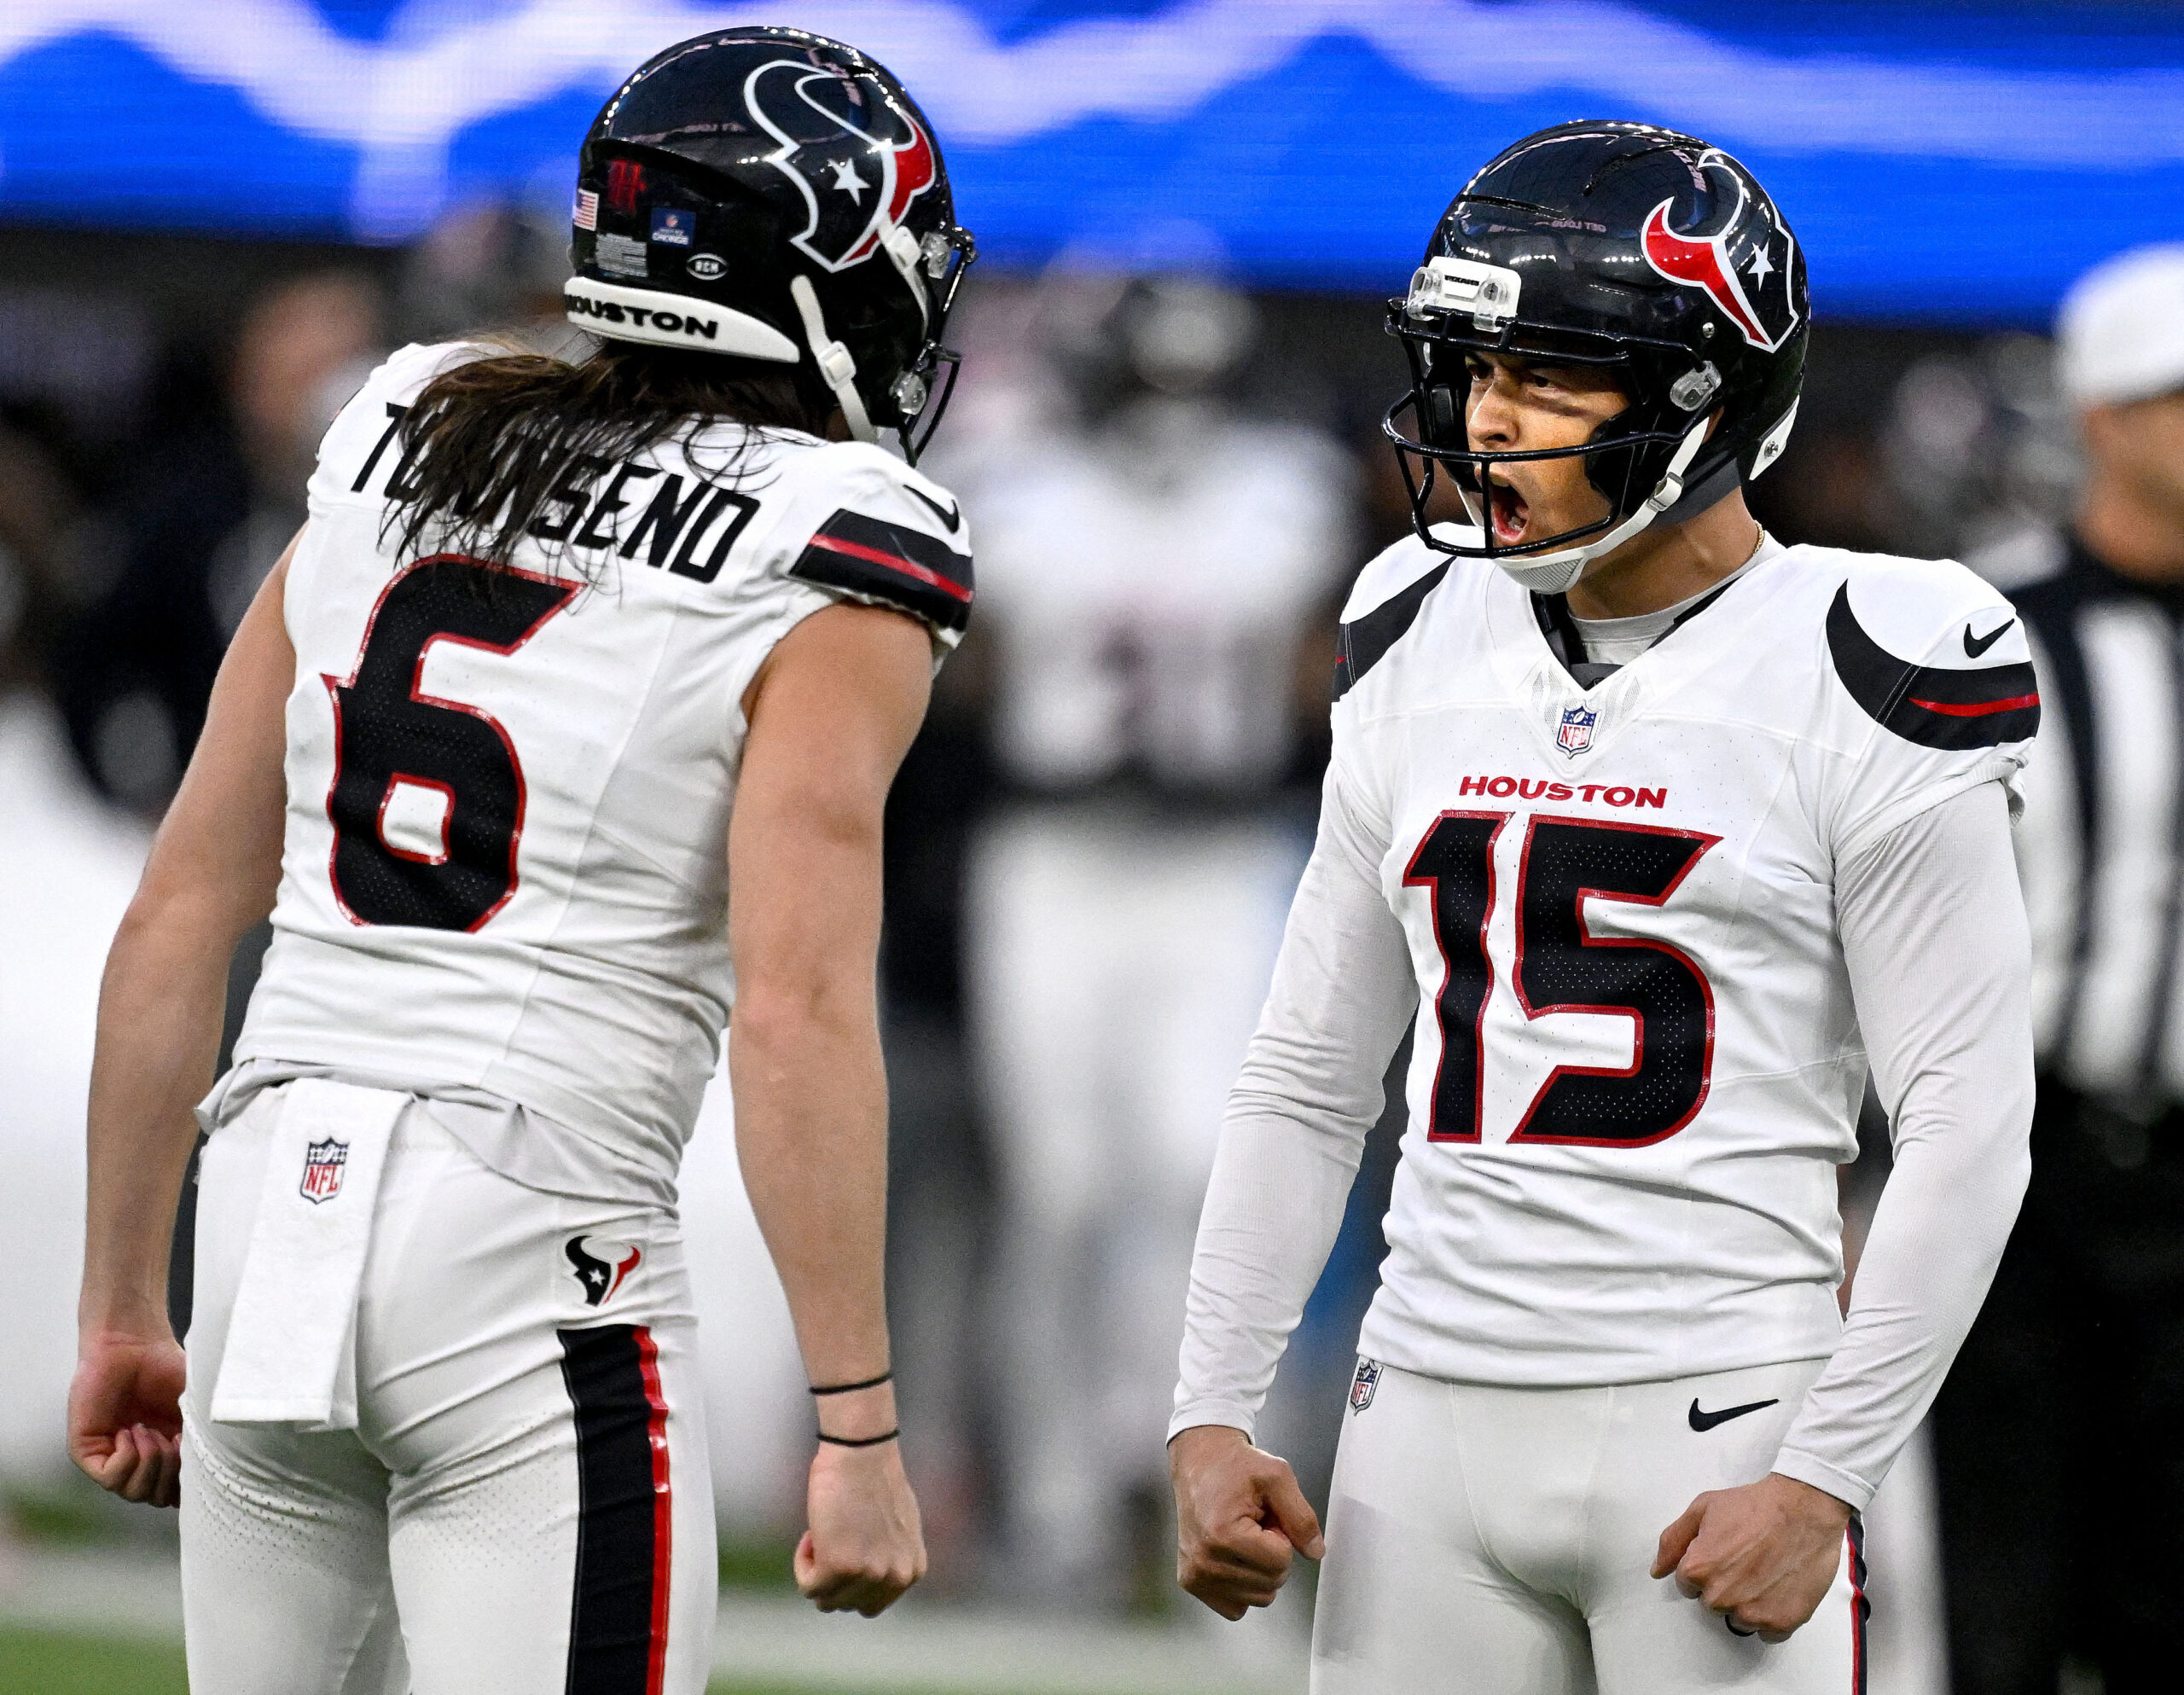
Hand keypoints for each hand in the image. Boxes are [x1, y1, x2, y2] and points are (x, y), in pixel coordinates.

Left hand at [68, 1329, 186, 1508]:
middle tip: (175, 1439)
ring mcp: (112, 1456)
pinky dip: (128, 1457)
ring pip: (134, 1492)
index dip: (189, 1483)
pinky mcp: (87, 1451)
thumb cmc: (168, 1367)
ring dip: (150, 1462)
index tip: (197, 1455)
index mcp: (167, 1453)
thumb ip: (203, 1443)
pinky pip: (110, 1477)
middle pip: (157, 1498)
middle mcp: (139, 1460)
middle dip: (171, 1472)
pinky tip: (131, 1430)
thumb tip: (210, 1477)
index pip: (176, 1493)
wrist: (134, 1343)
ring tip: (150, 1431)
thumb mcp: (196, 1409)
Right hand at [795, 1440, 926, 1615]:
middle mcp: (896, 1578)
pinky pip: (809, 1587)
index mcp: (912, 1570)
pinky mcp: (840, 1567)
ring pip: (826, 1600)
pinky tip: (811, 1534)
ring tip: (821, 1532)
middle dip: (832, 1579)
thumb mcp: (897, 1527)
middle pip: (848, 1606)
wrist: (862, 1450)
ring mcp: (869, 1574)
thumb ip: (889, 1558)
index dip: (850, 1580)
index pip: (872, 1604)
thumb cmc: (875, 1478)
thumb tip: (868, 1580)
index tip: (844, 1547)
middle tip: (829, 1539)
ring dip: (816, 1570)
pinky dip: (802, 1564)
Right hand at [1168, 1424, 1323, 1620]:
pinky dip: (1244, 1586)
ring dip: (1260, 1570)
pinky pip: (1238, 1606)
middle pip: (1272, 1582)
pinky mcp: (1191, 1584)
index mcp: (1222, 1535)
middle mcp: (1203, 1562)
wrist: (1200, 1463)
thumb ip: (1301, 1516)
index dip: (1282, 1535)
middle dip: (1273, 1553)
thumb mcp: (1277, 1476)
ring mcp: (1195, 1577)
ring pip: (1259, 1598)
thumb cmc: (1236, 1467)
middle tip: (1254, 1524)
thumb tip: (1316, 1553)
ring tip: (1243, 1536)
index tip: (1264, 1515)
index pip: (1281, 1561)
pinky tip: (1234, 1556)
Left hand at [1652, 1472, 1852, 1641]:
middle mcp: (1722, 1597)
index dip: (1703, 1567)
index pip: (1686, 1584)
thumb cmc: (1753, 1505)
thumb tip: (1657, 1571)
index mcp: (1698, 1570)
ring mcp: (1753, 1613)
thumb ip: (1673, 1542)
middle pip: (1712, 1604)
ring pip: (1739, 1620)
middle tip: (1745, 1562)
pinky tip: (1778, 1590)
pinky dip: (1772, 1616)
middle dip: (1723, 1586)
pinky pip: (1767, 1633)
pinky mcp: (1782, 1622)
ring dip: (1747, 1604)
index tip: (1722, 1554)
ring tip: (1764, 1574)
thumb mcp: (1702, 1509)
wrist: (1804, 1509)